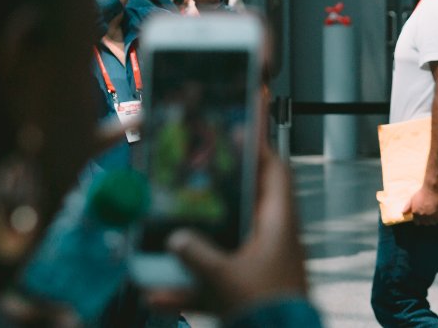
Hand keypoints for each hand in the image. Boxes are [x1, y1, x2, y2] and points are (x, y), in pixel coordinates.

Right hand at [167, 146, 307, 319]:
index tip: (241, 130)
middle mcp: (274, 240)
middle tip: (195, 177)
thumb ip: (195, 254)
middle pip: (248, 203)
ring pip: (228, 244)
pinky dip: (191, 287)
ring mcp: (263, 266)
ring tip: (166, 237)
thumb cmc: (265, 306)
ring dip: (198, 245)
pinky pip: (216, 281)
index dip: (260, 148)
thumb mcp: (223, 275)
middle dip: (220, 193)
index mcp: (278, 224)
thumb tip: (177, 240)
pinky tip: (159, 296)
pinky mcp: (251, 291)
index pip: (275, 173)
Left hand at [401, 185, 437, 225]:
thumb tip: (402, 213)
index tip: (423, 217)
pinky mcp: (437, 213)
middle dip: (426, 220)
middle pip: (425, 223)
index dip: (420, 220)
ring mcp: (429, 214)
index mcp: (415, 212)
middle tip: (429, 216)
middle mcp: (421, 215)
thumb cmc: (421, 193)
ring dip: (433, 220)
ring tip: (434, 216)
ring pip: (431, 223)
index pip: (417, 222)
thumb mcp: (412, 199)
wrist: (431, 189)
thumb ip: (407, 207)